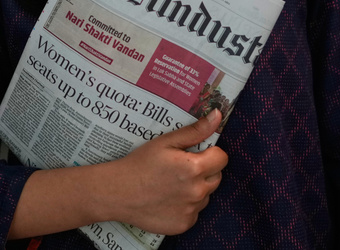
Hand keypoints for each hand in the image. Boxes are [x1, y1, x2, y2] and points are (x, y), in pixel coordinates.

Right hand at [106, 109, 227, 235]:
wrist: (118, 192)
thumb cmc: (140, 163)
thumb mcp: (166, 142)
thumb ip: (195, 130)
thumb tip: (217, 115)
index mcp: (194, 168)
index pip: (222, 158)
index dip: (211, 153)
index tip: (196, 153)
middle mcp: (197, 192)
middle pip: (216, 177)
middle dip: (205, 171)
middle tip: (181, 168)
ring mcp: (191, 210)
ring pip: (205, 195)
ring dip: (196, 189)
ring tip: (172, 184)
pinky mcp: (184, 224)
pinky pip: (194, 212)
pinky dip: (186, 206)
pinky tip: (169, 199)